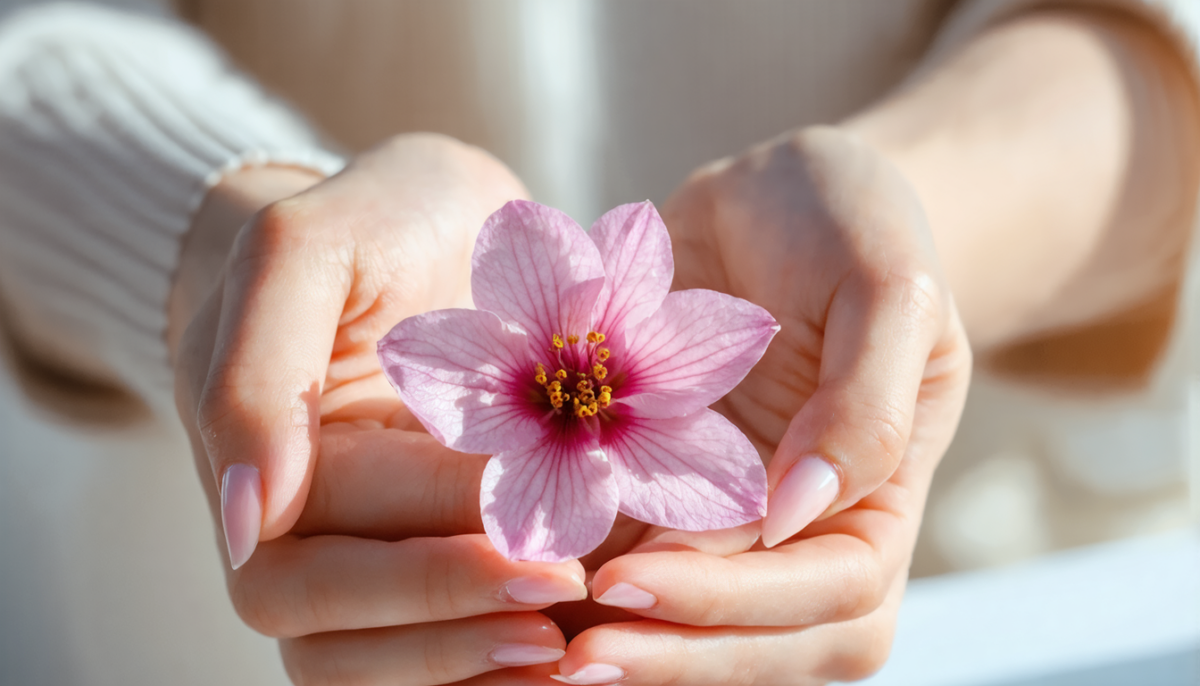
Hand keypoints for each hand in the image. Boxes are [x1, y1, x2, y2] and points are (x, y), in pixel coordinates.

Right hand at [171, 133, 588, 684]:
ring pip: (366, 666)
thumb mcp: (304, 249)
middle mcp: (297, 522)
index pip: (317, 562)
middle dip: (451, 625)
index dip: (426, 574)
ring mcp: (354, 542)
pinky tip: (567, 643)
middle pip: (332, 640)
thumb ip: (259, 368)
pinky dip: (484, 661)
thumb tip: (248, 521)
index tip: (544, 557)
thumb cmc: (368, 221)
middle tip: (566, 593)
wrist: (422, 214)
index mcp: (261, 460)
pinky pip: (429, 636)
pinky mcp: (417, 544)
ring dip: (463, 666)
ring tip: (567, 645)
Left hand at [547, 127, 971, 684]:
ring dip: (612, 640)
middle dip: (664, 652)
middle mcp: (802, 535)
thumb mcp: (888, 286)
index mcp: (875, 503)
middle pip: (752, 639)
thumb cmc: (854, 225)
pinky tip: (499, 588)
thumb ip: (865, 402)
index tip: (630, 579)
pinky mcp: (661, 496)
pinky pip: (622, 556)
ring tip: (517, 644)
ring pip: (681, 621)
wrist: (775, 197)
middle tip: (565, 660)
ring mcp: (729, 523)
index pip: (827, 595)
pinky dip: (570, 585)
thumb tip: (798, 513)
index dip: (732, 604)